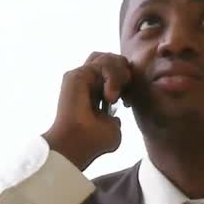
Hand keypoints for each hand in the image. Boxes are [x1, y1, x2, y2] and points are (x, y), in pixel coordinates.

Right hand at [42, 52, 132, 170]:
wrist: (78, 146)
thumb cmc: (93, 143)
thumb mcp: (112, 128)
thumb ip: (114, 118)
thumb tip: (115, 117)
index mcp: (93, 93)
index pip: (113, 71)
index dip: (126, 81)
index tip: (127, 104)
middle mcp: (85, 82)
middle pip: (110, 58)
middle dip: (124, 71)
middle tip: (125, 94)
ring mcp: (80, 77)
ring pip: (107, 57)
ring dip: (120, 73)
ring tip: (117, 95)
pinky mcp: (76, 75)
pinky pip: (102, 63)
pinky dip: (113, 77)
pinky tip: (111, 96)